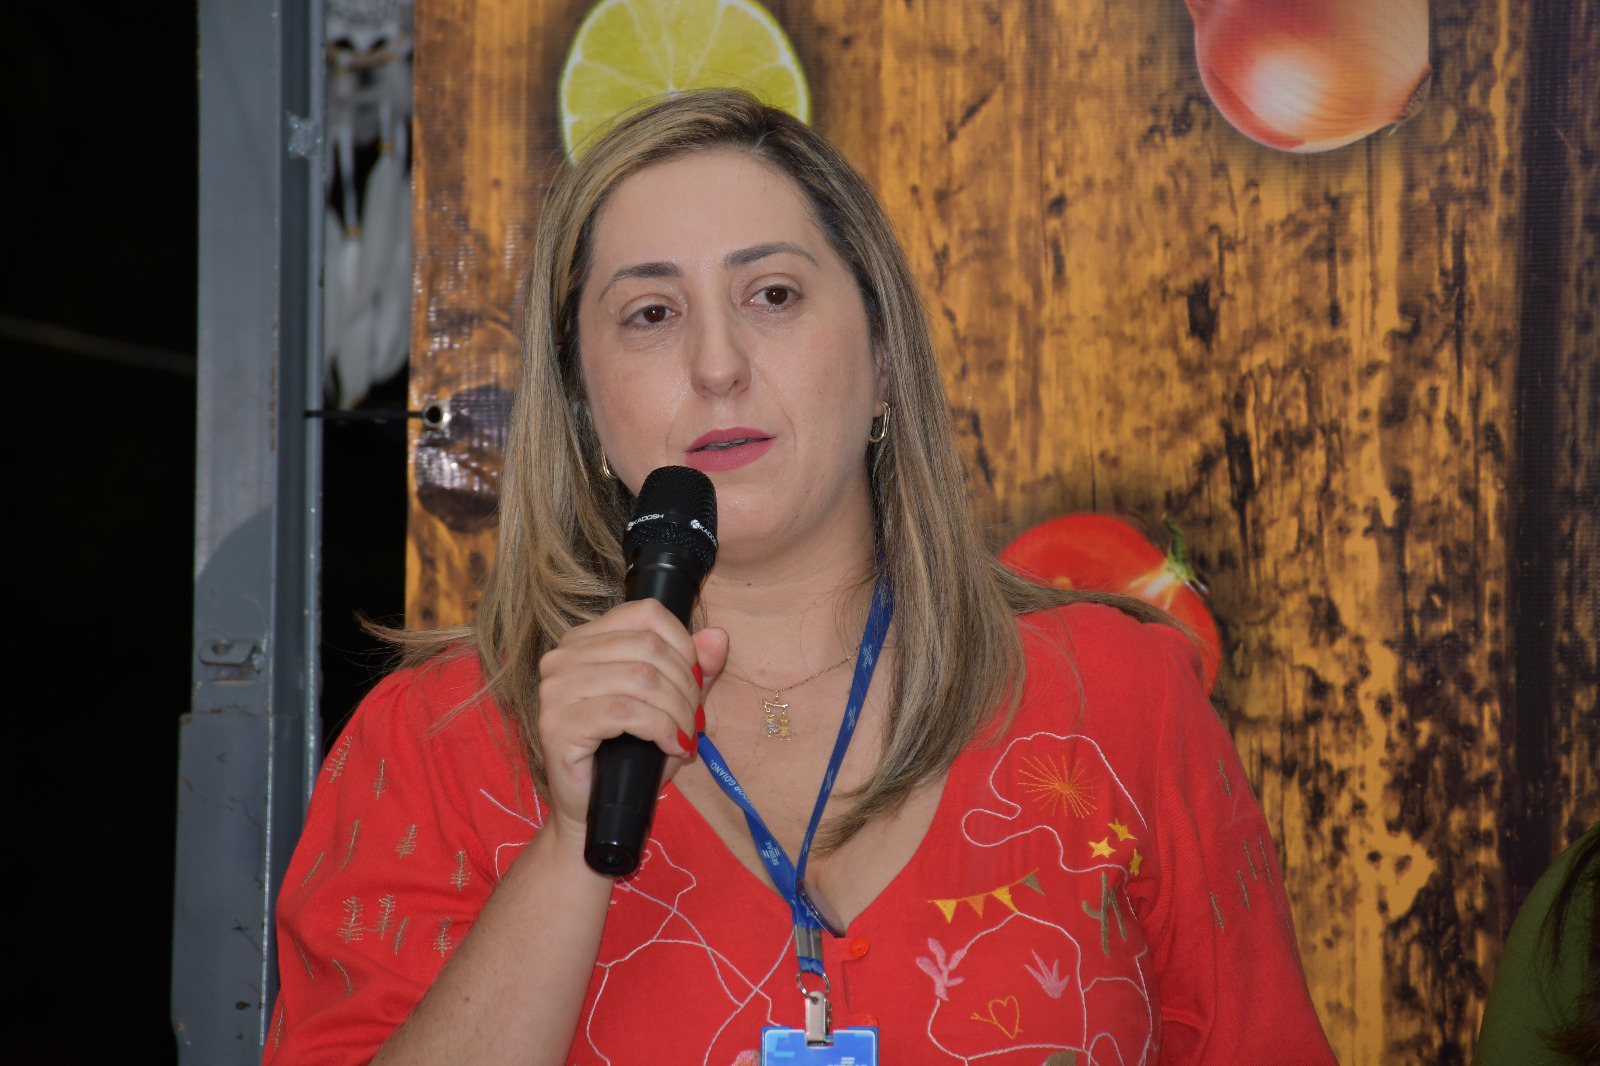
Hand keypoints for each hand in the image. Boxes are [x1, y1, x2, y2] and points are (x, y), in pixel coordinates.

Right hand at [536, 599, 727, 847]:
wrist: (594, 812)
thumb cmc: (630, 756)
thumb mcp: (671, 706)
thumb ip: (695, 670)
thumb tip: (718, 636)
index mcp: (585, 640)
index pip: (645, 613)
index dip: (684, 645)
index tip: (697, 682)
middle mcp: (563, 657)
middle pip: (648, 648)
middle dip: (685, 687)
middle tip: (694, 721)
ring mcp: (555, 690)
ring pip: (641, 679)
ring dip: (677, 712)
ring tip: (684, 737)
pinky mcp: (557, 724)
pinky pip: (625, 712)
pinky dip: (661, 728)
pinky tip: (671, 746)